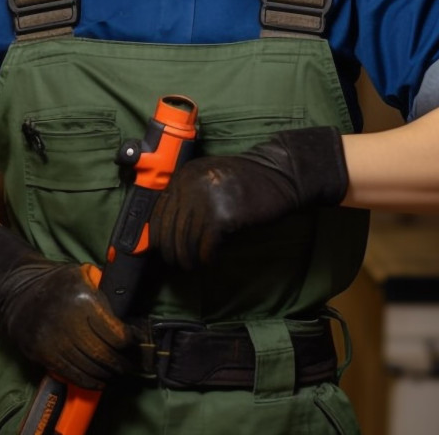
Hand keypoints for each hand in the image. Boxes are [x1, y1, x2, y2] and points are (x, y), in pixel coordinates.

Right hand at [0, 225, 136, 388]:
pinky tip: (100, 380)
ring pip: (88, 368)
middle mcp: (69, 324)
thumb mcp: (84, 273)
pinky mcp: (42, 355)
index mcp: (83, 301)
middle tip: (131, 364)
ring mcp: (54, 342)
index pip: (115, 333)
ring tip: (118, 372)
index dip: (130, 342)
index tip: (137, 343)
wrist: (19, 290)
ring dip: (107, 374)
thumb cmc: (58, 281)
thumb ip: (104, 290)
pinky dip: (89, 381)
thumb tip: (126, 312)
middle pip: (103, 354)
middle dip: (122, 363)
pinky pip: (70, 374)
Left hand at [148, 126, 348, 269]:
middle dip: (173, 252)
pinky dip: (207, 257)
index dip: (158, 236)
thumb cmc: (247, 182)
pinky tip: (211, 259)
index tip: (163, 250)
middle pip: (169, 230)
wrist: (281, 174)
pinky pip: (206, 247)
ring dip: (189, 259)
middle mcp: (191, 184)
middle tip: (181, 264)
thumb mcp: (210, 181)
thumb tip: (165, 233)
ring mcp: (207, 199)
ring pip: (186, 242)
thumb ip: (188, 197)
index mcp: (185, 174)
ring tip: (195, 264)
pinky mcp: (224, 215)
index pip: (158, 212)